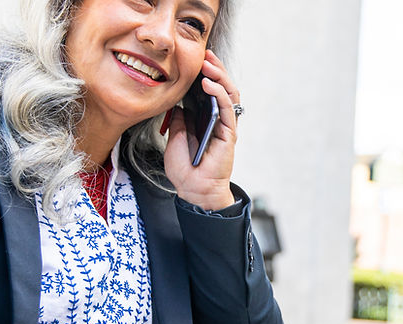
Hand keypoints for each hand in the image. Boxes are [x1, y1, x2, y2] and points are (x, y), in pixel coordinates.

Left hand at [164, 49, 239, 210]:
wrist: (193, 190)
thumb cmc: (185, 170)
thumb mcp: (175, 138)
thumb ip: (179, 120)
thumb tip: (178, 103)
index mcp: (205, 120)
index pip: (208, 91)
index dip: (204, 75)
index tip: (196, 59)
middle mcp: (217, 120)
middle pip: (222, 88)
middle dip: (215, 69)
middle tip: (206, 54)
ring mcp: (224, 126)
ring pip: (228, 94)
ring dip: (220, 76)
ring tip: (209, 63)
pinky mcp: (228, 133)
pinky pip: (226, 108)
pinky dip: (219, 93)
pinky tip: (209, 84)